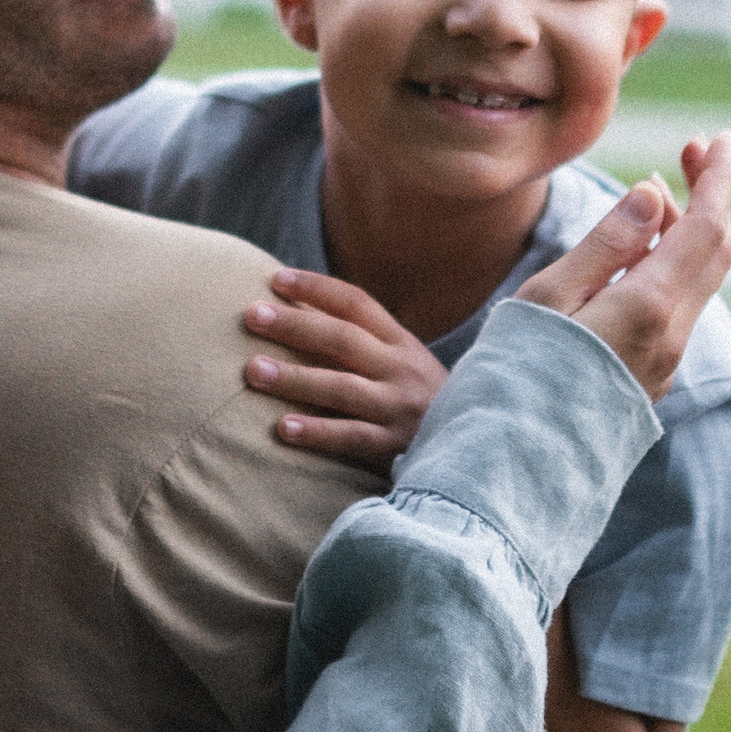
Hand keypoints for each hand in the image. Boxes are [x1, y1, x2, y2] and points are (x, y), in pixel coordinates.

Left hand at [242, 269, 448, 461]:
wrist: (480, 452)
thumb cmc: (424, 404)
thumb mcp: (404, 366)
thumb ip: (363, 344)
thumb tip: (298, 316)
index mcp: (401, 343)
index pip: (356, 304)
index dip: (316, 288)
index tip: (275, 279)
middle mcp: (401, 369)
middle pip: (342, 339)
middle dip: (294, 324)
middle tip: (251, 316)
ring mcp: (399, 408)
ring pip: (342, 387)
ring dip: (294, 378)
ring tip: (252, 372)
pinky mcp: (396, 447)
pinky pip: (352, 436)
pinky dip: (317, 432)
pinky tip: (283, 428)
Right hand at [519, 136, 730, 402]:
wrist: (510, 478)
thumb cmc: (511, 380)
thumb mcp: (547, 298)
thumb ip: (604, 245)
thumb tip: (652, 194)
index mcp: (650, 308)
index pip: (706, 226)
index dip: (718, 176)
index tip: (721, 137)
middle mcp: (671, 338)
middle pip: (715, 252)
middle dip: (710, 196)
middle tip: (690, 150)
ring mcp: (663, 365)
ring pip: (698, 282)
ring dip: (688, 231)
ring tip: (651, 196)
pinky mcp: (647, 383)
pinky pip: (678, 310)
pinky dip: (671, 267)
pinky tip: (638, 256)